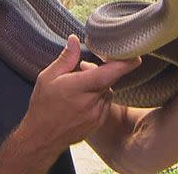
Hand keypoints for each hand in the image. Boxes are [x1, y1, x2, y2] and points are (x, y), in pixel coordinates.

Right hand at [21, 35, 140, 152]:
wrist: (42, 137)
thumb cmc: (43, 105)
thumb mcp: (47, 77)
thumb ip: (66, 58)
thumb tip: (75, 39)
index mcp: (76, 88)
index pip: (106, 75)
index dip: (123, 65)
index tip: (136, 56)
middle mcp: (90, 102)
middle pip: (108, 80)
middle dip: (101, 70)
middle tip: (83, 69)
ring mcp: (96, 115)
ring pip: (108, 91)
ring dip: (100, 85)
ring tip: (80, 88)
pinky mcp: (99, 123)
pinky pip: (106, 103)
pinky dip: (99, 97)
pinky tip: (83, 100)